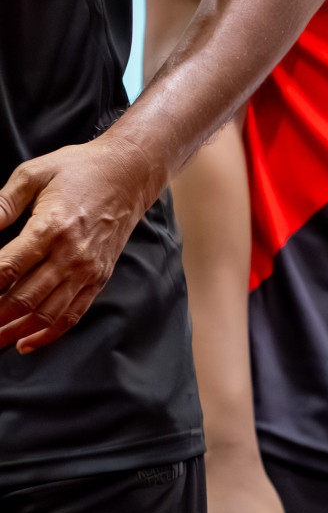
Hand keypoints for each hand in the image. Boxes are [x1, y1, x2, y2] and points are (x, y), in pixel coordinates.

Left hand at [0, 135, 163, 352]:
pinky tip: (26, 342)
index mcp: (51, 228)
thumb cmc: (79, 170)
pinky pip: (73, 314)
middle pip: (24, 299)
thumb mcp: (33, 174)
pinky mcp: (99, 276)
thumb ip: (1, 203)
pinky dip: (49, 333)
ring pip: (47, 313)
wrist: (130, 174)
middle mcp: (71, 255)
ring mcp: (88, 270)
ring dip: (15, 331)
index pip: (7, 269)